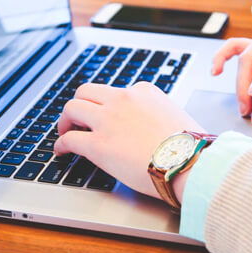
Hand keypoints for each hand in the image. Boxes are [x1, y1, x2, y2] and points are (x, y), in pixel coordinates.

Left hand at [54, 82, 203, 199]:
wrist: (190, 161)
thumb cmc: (190, 145)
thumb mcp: (176, 116)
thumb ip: (159, 115)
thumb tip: (156, 129)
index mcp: (143, 91)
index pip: (117, 92)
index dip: (107, 105)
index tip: (105, 116)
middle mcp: (123, 99)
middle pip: (86, 91)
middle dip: (79, 105)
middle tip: (76, 119)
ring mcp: (108, 120)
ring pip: (72, 108)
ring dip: (65, 120)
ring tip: (64, 132)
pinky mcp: (98, 144)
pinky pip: (70, 139)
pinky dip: (61, 144)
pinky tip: (61, 151)